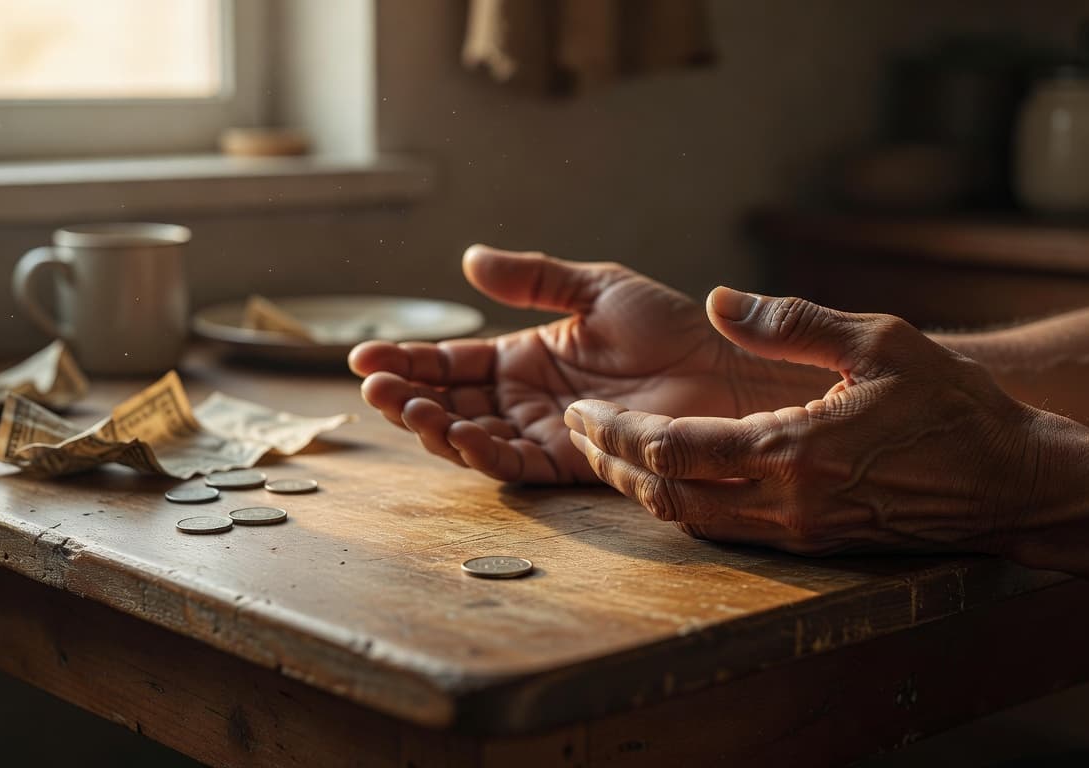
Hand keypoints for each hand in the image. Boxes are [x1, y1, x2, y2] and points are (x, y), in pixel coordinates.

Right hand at [349, 246, 833, 483]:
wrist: (725, 369)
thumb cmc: (669, 325)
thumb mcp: (594, 288)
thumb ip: (533, 278)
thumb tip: (469, 259)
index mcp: (526, 357)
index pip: (453, 361)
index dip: (408, 360)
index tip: (363, 356)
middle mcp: (527, 399)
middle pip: (450, 402)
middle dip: (407, 397)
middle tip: (373, 388)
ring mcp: (545, 433)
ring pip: (472, 437)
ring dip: (433, 425)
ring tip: (404, 408)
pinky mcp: (571, 463)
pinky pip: (515, 463)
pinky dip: (481, 450)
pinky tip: (456, 431)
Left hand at [564, 289, 1049, 553]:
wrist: (1014, 485)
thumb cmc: (954, 407)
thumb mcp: (880, 340)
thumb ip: (793, 321)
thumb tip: (722, 300)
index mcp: (794, 451)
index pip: (673, 451)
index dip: (614, 435)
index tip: (580, 411)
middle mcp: (787, 503)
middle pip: (667, 496)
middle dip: (611, 465)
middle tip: (575, 431)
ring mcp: (799, 533)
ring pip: (692, 522)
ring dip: (642, 490)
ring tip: (607, 452)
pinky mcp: (813, 545)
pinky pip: (727, 532)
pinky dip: (686, 505)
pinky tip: (670, 476)